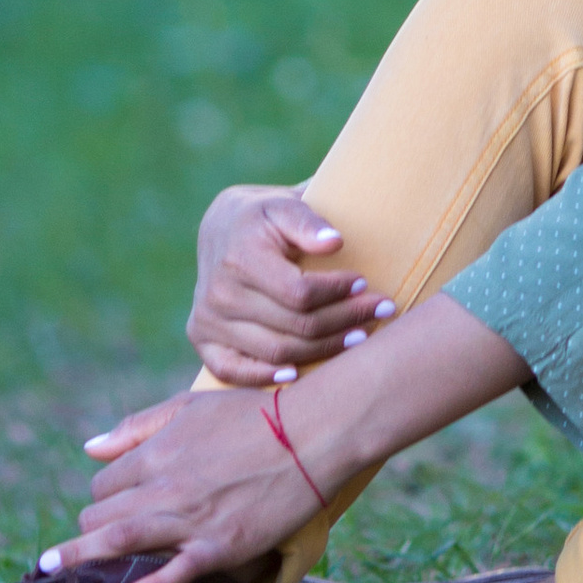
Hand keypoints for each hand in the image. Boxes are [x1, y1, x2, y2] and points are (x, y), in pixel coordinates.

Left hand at [49, 385, 314, 582]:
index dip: (103, 500)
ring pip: (119, 540)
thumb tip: (89, 448)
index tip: (116, 510)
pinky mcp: (222, 544)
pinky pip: (178, 571)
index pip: (103, 486)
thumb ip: (137, 427)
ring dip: (81, 557)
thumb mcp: (189, 406)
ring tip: (49, 571)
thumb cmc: (254, 414)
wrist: (313, 431)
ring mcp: (191, 518)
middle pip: (101, 516)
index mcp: (155, 453)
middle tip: (97, 545)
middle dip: (92, 531)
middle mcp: (164, 486)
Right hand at [186, 187, 394, 384]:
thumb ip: (307, 221)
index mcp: (240, 257)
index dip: (338, 292)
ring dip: (324, 350)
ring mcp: (208, 319)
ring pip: (276, 351)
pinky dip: (264, 378)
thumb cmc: (264, 216)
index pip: (300, 293)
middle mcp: (219, 292)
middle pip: (295, 325)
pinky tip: (296, 375)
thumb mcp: (283, 204)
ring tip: (359, 337)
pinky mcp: (201, 338)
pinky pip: (232, 371)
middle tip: (381, 312)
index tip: (365, 284)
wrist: (221, 228)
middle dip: (345, 320)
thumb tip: (335, 242)